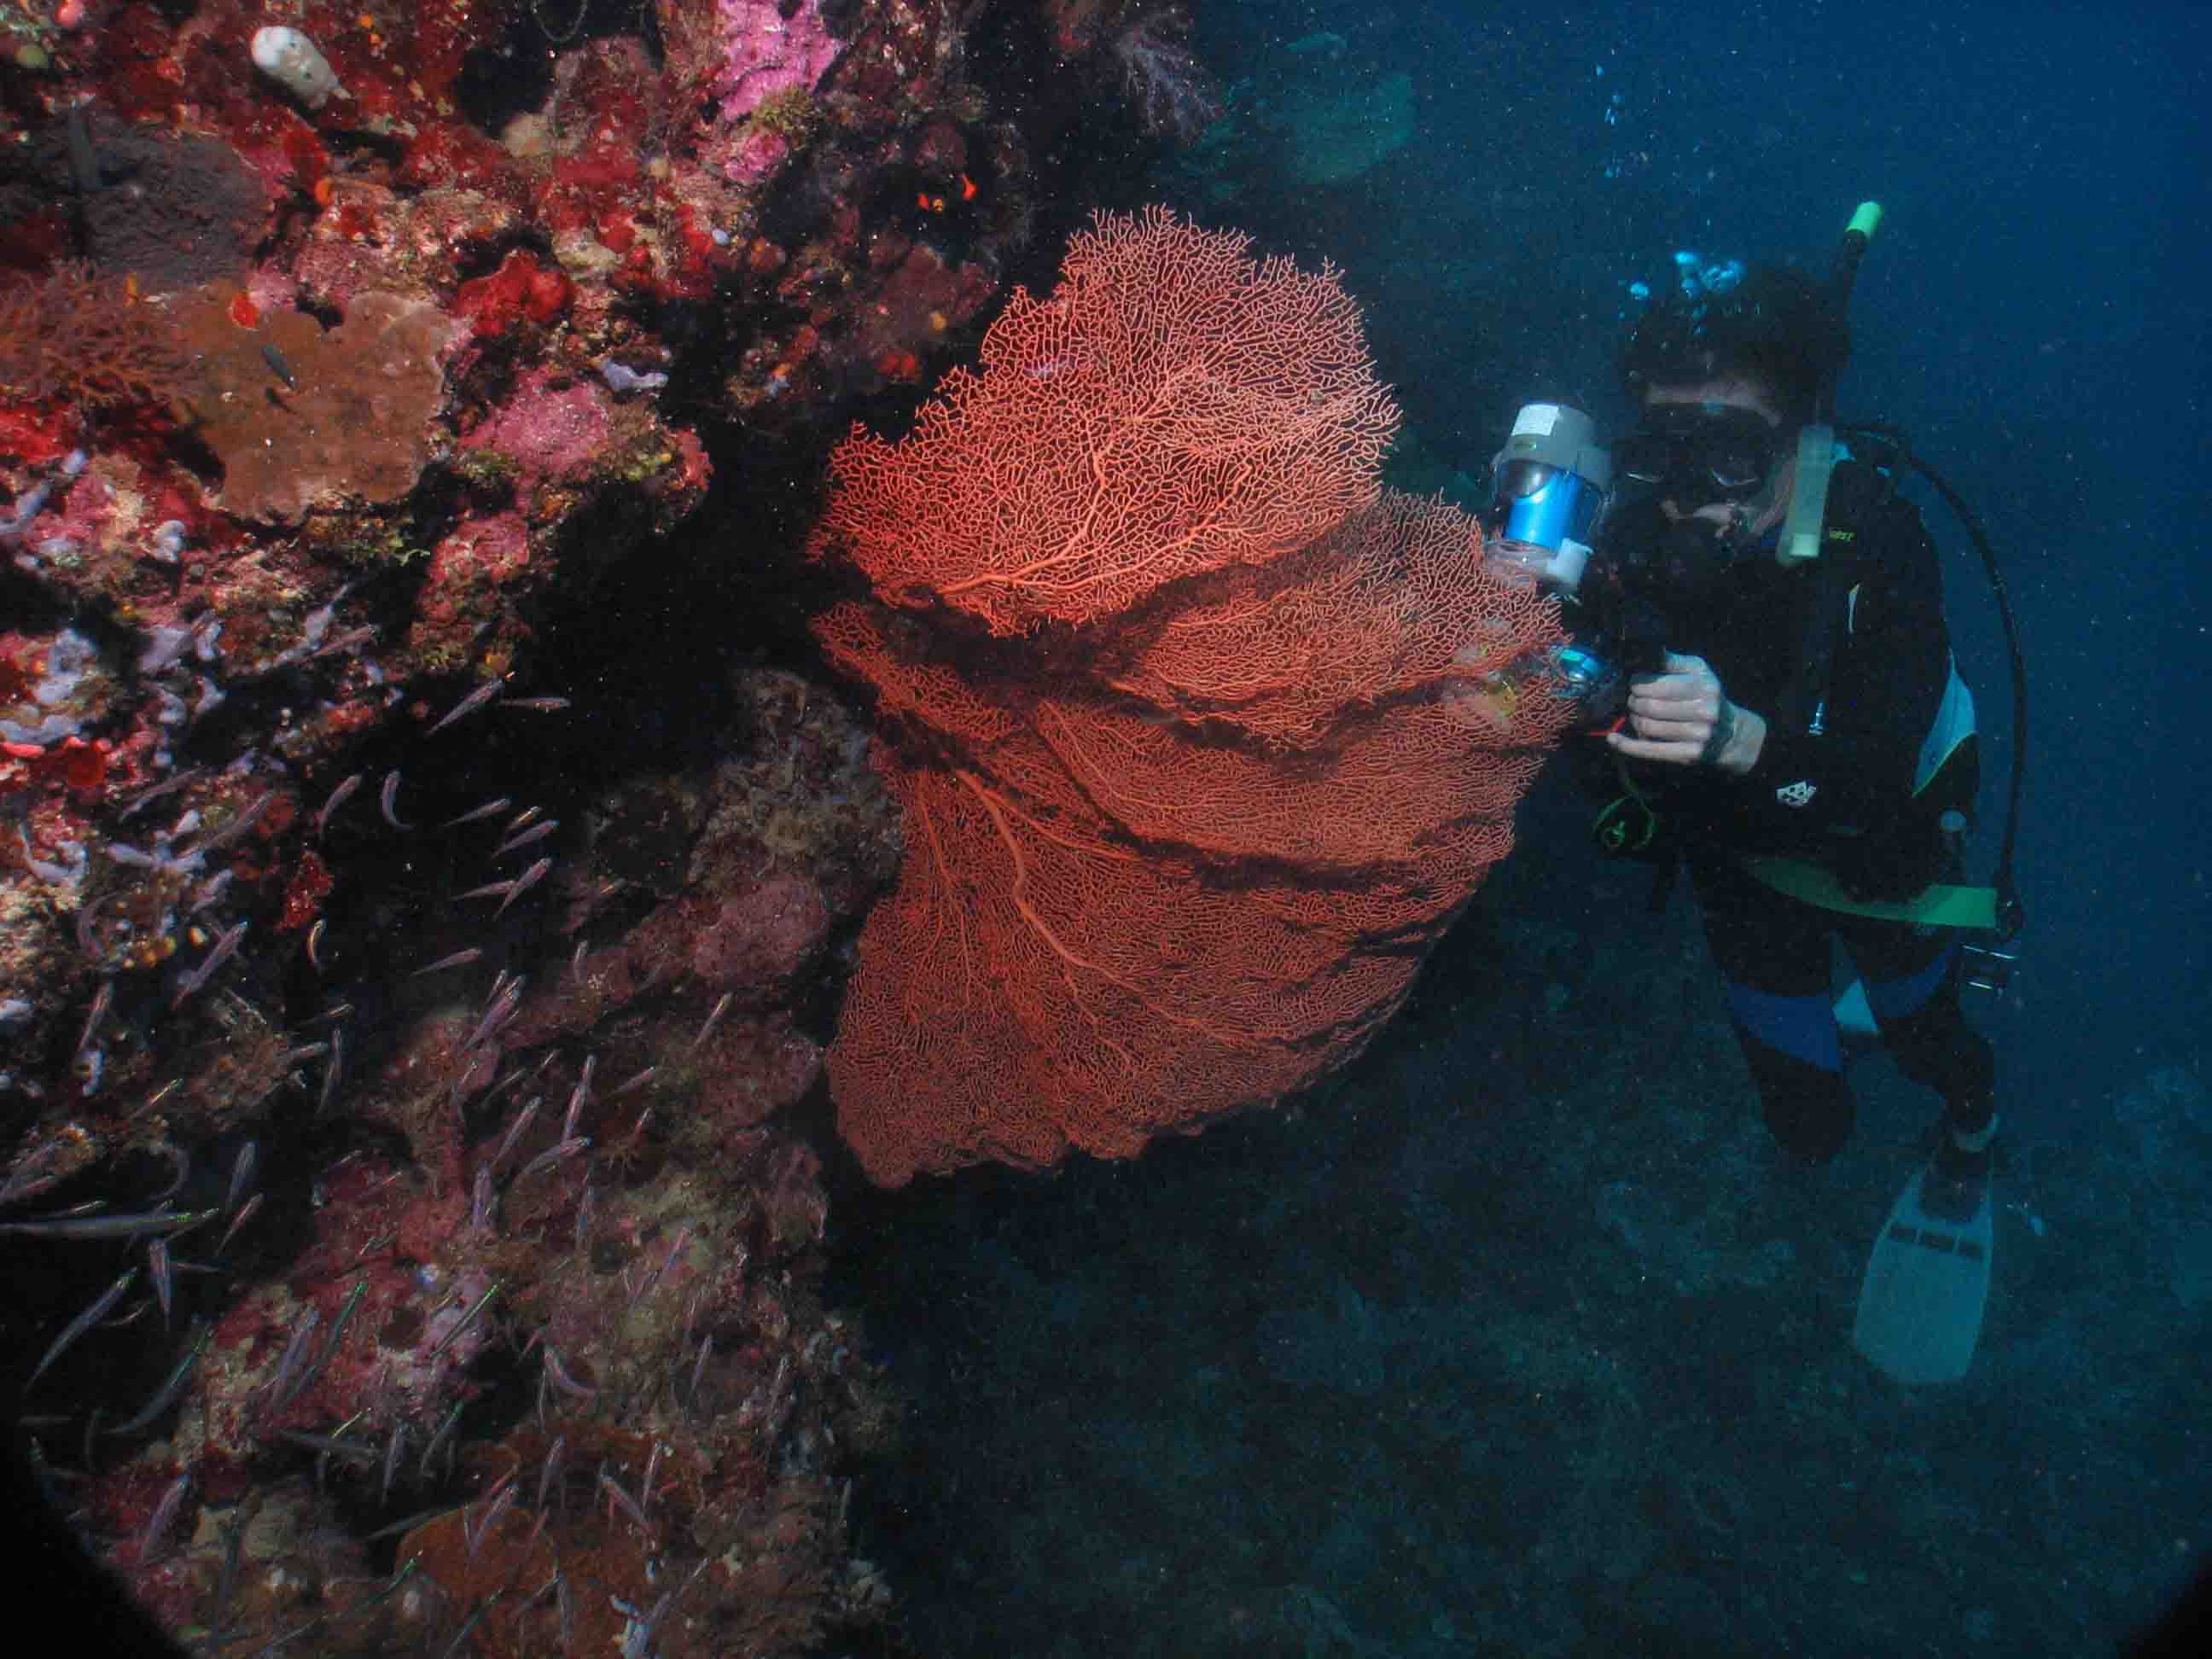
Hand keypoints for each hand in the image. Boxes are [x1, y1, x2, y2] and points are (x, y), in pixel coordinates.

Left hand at [1604, 652, 1765, 773]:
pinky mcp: (1689, 755)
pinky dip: (1627, 745)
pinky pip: (1649, 750)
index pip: (1656, 685)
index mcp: (1704, 687)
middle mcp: (1704, 711)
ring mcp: (1698, 735)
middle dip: (1633, 701)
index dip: (1637, 683)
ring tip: (1636, 714)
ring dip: (1633, 719)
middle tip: (1632, 699)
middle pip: (1649, 706)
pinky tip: (1613, 739)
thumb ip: (1672, 661)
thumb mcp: (1698, 672)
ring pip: (1646, 726)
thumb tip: (1648, 649)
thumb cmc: (1706, 696)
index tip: (1634, 683)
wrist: (1729, 733)